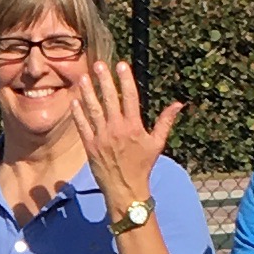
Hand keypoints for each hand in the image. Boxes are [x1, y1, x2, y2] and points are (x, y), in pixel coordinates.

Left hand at [70, 60, 180, 219]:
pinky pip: (82, 126)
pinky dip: (78, 114)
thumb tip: (179, 104)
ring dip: (88, 93)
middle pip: (109, 100)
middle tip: (98, 64)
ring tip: (84, 78)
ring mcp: (102, 137)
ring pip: (93, 110)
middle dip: (104, 81)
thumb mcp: (157, 143)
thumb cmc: (143, 166)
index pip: (130, 98)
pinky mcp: (90, 146)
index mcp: (134, 127)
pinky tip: (75, 101)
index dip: (126, 80)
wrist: (126, 189)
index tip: (122, 65)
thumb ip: (165, 122)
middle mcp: (117, 129)